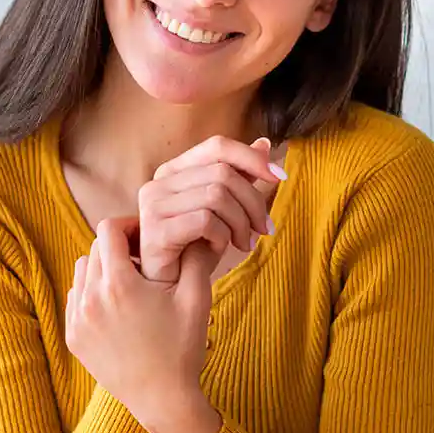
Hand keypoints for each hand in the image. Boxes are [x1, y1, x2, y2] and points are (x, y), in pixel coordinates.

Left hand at [66, 217, 220, 432]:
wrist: (163, 400)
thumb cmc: (183, 348)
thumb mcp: (196, 299)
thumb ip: (194, 258)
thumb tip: (192, 230)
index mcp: (119, 284)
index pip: (109, 229)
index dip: (128, 225)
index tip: (145, 237)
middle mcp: (90, 298)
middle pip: (95, 249)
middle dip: (117, 247)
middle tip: (142, 259)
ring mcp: (78, 319)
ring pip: (82, 272)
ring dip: (102, 269)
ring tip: (130, 283)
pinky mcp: (73, 337)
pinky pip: (75, 298)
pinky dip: (92, 294)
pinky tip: (118, 308)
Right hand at [137, 135, 286, 285]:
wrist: (170, 288)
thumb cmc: (194, 247)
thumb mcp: (223, 208)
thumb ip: (238, 175)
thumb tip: (264, 144)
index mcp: (173, 171)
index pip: (217, 146)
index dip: (252, 158)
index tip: (280, 178)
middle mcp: (158, 182)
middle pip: (223, 173)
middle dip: (253, 202)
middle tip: (264, 229)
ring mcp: (153, 205)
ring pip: (217, 196)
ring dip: (240, 222)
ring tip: (243, 243)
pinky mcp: (156, 230)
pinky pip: (205, 220)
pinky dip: (222, 236)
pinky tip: (219, 248)